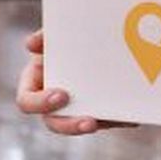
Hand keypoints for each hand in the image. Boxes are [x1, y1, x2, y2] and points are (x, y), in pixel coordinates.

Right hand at [16, 30, 137, 134]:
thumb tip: (31, 44)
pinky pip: (108, 120)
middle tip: (90, 122)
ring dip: (101, 124)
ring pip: (84, 124)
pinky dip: (120, 118)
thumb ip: (44, 36)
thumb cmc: (63, 37)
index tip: (62, 95)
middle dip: (71, 125)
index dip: (40, 103)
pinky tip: (133, 116)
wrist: (90, 35)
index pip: (27, 101)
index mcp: (35, 84)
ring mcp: (76, 108)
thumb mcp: (53, 34)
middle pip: (55, 123)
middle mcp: (52, 102)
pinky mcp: (98, 110)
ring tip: (119, 119)